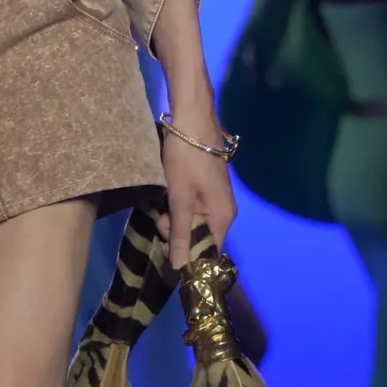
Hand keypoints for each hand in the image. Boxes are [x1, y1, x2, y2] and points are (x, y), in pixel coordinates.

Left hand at [158, 96, 236, 270]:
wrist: (192, 119)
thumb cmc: (187, 159)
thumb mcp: (180, 198)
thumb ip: (181, 233)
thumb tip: (180, 268)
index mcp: (223, 218)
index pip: (208, 252)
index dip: (187, 254)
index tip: (167, 245)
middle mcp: (224, 212)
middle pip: (199, 237)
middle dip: (177, 233)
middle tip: (162, 217)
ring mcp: (216, 199)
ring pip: (193, 221)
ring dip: (175, 218)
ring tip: (163, 202)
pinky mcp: (207, 188)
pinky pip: (192, 207)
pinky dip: (178, 205)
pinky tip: (169, 193)